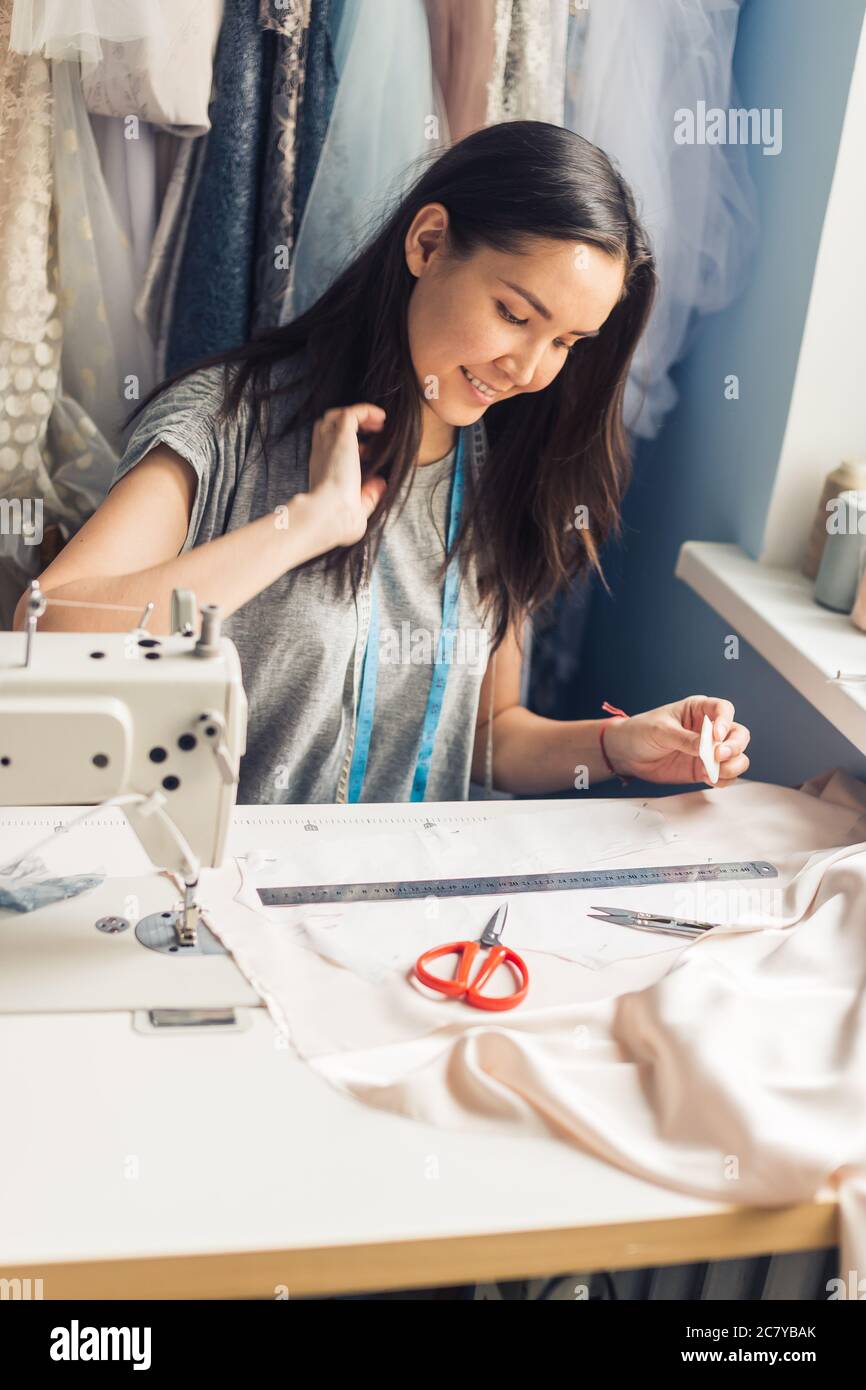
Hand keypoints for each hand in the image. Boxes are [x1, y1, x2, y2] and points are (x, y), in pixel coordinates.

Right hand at [306, 403, 388, 547]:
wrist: (329, 515)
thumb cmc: (338, 521)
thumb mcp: (357, 509)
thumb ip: (369, 496)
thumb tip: (381, 484)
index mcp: (322, 470)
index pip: (328, 446)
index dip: (347, 445)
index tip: (366, 453)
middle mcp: (322, 454)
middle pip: (327, 426)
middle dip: (348, 425)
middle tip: (372, 431)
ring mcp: (329, 444)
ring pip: (336, 415)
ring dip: (357, 414)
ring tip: (379, 422)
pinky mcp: (341, 437)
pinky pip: (352, 412)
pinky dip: (366, 411)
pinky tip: (381, 419)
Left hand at [603, 696, 749, 786]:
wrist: (626, 753)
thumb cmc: (640, 732)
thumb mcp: (661, 731)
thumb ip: (685, 739)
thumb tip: (706, 748)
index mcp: (698, 710)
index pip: (723, 710)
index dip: (725, 721)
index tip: (716, 735)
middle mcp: (708, 730)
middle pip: (737, 734)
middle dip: (733, 746)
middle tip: (718, 755)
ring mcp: (708, 751)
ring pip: (736, 756)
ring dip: (732, 765)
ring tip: (714, 770)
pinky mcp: (703, 769)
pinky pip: (724, 775)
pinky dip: (723, 779)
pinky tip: (710, 778)